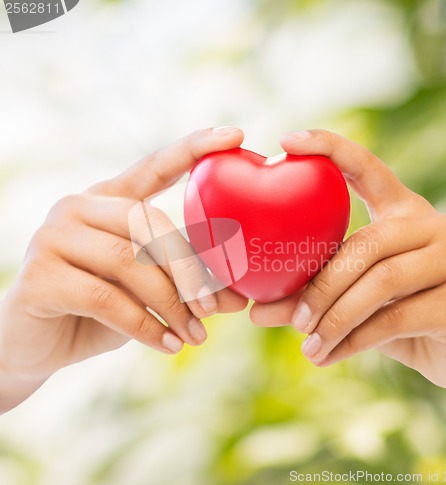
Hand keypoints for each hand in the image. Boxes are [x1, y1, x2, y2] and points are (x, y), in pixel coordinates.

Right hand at [0, 127, 247, 410]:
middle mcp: (78, 206)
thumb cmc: (100, 311)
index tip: (236, 135)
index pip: (154, 166)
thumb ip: (188, 288)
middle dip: (189, 270)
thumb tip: (239, 299)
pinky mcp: (39, 275)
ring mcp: (53, 236)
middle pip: (149, 222)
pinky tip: (167, 346)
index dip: (193, 148)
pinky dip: (144, 326)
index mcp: (109, 200)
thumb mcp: (149, 294)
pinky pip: (106, 298)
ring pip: (130, 261)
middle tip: (214, 307)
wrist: (38, 346)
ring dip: (171, 304)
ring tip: (195, 335)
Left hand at [250, 129, 445, 390]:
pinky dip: (353, 341)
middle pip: (364, 244)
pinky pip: (393, 319)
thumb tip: (255, 311)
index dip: (329, 148)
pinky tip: (328, 356)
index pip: (366, 166)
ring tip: (309, 346)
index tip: (286, 140)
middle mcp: (431, 224)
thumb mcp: (352, 297)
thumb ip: (310, 296)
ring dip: (334, 318)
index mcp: (401, 210)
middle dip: (320, 287)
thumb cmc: (398, 312)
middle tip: (293, 319)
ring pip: (378, 282)